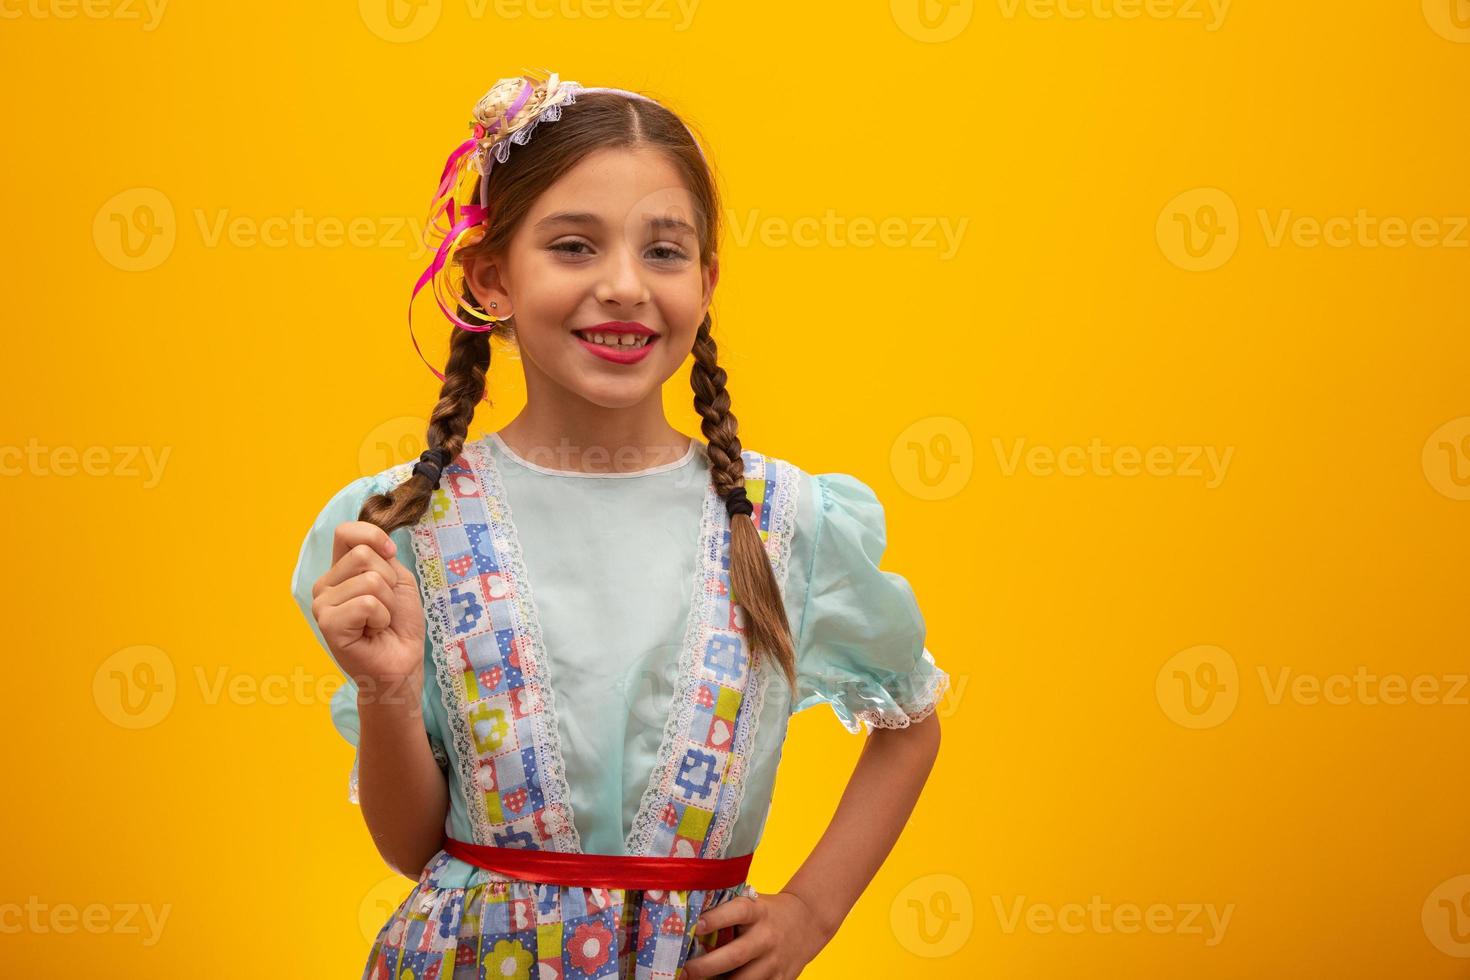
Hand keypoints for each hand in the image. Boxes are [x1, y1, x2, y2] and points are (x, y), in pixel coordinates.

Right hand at [310, 520, 425, 703]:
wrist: (402, 662)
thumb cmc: (399, 623)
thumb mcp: (397, 579)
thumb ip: (382, 556)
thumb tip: (376, 542)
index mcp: (339, 571)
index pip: (345, 532)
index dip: (373, 536)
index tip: (391, 554)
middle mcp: (325, 585)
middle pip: (363, 554)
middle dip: (389, 580)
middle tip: (385, 606)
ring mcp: (322, 604)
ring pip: (369, 579)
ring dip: (388, 602)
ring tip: (380, 621)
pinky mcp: (328, 624)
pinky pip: (367, 603)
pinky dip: (381, 617)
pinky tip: (373, 631)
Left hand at [680, 891, 831, 979]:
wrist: (807, 922)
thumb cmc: (767, 913)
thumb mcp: (753, 904)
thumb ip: (728, 911)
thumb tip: (688, 920)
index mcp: (758, 912)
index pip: (738, 912)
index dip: (716, 918)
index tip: (695, 925)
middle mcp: (766, 936)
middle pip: (735, 955)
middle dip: (706, 966)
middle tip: (684, 971)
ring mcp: (774, 961)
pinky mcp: (780, 979)